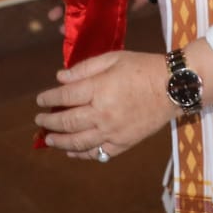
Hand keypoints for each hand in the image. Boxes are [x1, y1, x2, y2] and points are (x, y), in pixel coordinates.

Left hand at [34, 50, 175, 160]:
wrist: (173, 87)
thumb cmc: (142, 67)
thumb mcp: (112, 58)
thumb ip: (84, 69)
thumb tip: (60, 78)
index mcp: (99, 89)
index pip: (65, 97)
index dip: (49, 98)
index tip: (40, 100)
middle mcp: (103, 113)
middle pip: (68, 122)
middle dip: (49, 122)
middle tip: (39, 121)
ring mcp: (113, 131)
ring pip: (80, 142)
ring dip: (61, 142)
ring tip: (49, 140)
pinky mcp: (125, 143)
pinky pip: (99, 153)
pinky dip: (83, 154)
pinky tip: (73, 152)